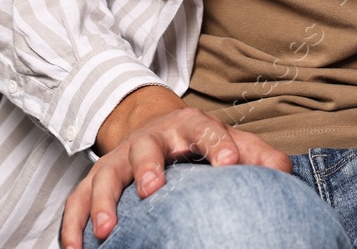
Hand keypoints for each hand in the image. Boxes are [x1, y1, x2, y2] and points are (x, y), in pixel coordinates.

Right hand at [60, 107, 290, 247]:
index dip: (218, 144)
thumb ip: (256, 156)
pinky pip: (77, 200)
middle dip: (148, 168)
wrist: (152, 123)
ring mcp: (119, 159)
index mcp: (187, 127)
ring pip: (105, 176)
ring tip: (107, 232)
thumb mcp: (230, 141)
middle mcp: (149, 140)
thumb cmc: (198, 142)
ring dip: (103, 203)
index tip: (230, 163)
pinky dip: (72, 224)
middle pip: (145, 149)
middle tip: (153, 190)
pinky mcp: (96, 178)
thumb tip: (284, 173)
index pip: (205, 130)